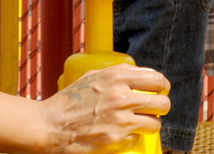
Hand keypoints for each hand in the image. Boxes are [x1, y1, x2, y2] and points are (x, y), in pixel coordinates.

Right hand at [41, 64, 169, 153]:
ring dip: (148, 124)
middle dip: (160, 107)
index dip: (162, 86)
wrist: (50, 126)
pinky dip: (131, 137)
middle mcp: (122, 97)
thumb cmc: (70, 100)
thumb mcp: (94, 76)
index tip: (160, 90)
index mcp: (117, 77)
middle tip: (154, 109)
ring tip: (138, 123)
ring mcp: (120, 121)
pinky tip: (119, 133)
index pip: (157, 79)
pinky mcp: (116, 140)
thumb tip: (143, 76)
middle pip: (163, 103)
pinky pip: (137, 138)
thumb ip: (119, 74)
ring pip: (155, 123)